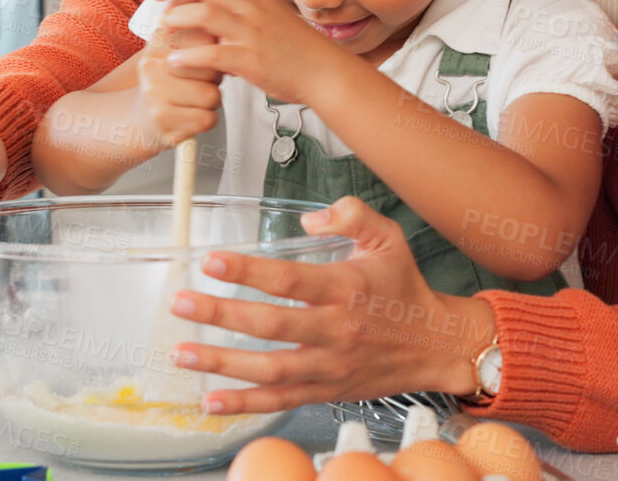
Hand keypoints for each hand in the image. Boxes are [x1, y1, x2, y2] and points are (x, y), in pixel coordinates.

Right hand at [131, 37, 222, 150]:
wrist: (141, 117)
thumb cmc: (169, 83)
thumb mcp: (179, 54)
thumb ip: (202, 41)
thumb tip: (228, 41)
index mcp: (158, 41)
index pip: (207, 40)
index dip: (215, 55)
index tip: (202, 63)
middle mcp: (152, 64)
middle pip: (212, 68)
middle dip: (214, 80)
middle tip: (199, 85)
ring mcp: (154, 92)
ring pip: (211, 95)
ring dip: (212, 103)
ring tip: (195, 102)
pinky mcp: (162, 118)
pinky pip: (206, 119)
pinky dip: (206, 121)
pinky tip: (191, 117)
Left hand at [151, 0, 349, 105]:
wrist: (325, 72)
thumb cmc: (298, 49)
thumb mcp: (270, 16)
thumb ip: (242, 12)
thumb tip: (214, 13)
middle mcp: (251, 7)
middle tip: (155, 0)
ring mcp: (251, 32)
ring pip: (203, 16)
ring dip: (177, 21)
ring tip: (164, 30)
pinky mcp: (250, 59)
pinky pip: (211, 54)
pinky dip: (188, 56)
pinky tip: (176, 61)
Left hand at [168, 196, 495, 412]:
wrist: (437, 345)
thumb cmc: (405, 289)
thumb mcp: (389, 238)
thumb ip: (352, 214)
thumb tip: (308, 220)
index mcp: (346, 289)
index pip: (289, 281)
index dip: (247, 272)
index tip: (211, 263)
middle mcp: (335, 330)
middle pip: (269, 326)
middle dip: (219, 316)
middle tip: (180, 304)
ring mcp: (329, 365)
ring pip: (269, 368)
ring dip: (221, 363)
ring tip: (181, 352)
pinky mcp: (326, 390)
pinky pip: (281, 400)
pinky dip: (244, 404)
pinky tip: (210, 400)